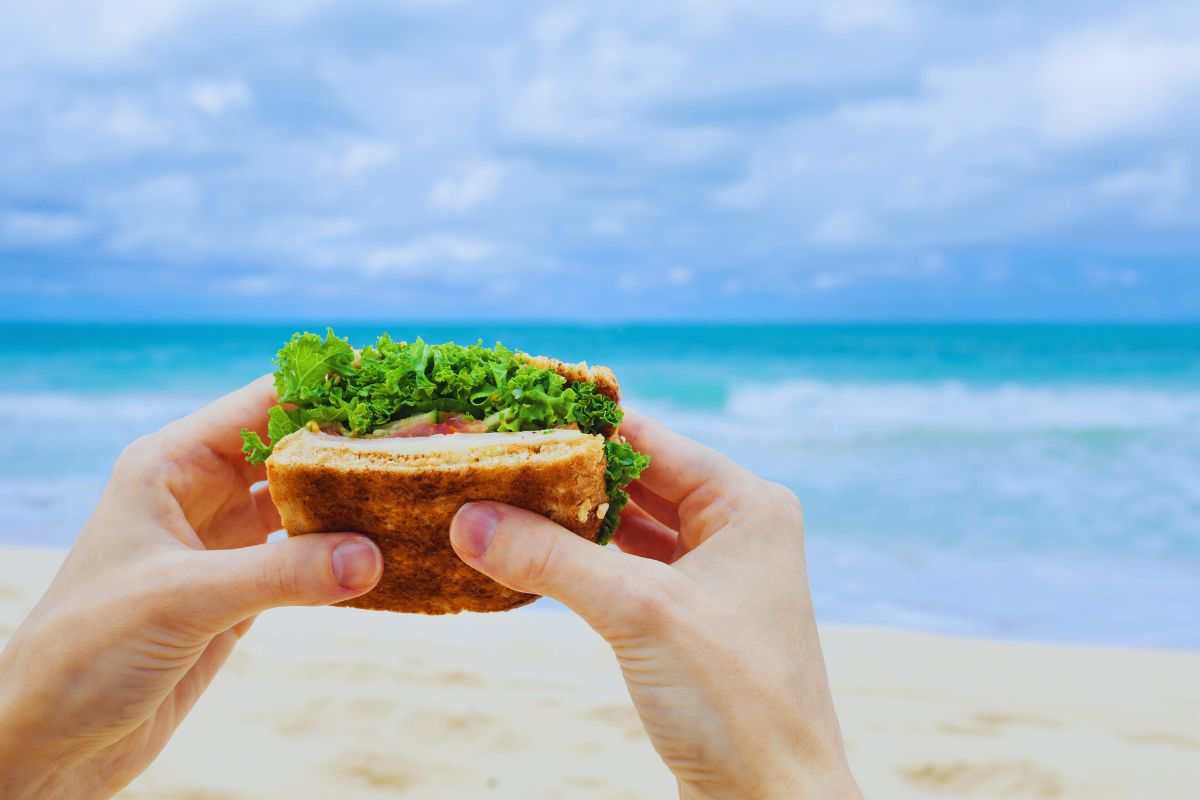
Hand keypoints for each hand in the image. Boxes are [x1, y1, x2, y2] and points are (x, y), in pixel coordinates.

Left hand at [0, 378, 382, 799]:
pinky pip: (307, 559)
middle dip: (354, 445)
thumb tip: (374, 555)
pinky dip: (345, 555)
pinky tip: (389, 553)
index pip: (263, 405)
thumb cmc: (84, 652)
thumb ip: (281, 574)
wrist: (51, 741)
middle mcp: (200, 495)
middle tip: (429, 442)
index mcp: (171, 466)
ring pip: (304, 504)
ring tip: (420, 493)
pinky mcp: (241, 593)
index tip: (400, 388)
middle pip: (293, 450)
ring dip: (354, 501)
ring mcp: (223, 544)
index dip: (329, 393)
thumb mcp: (182, 599)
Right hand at [450, 410, 861, 799]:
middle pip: (636, 481)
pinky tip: (533, 557)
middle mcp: (736, 529)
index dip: (579, 425)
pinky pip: (627, 572)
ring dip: (571, 522)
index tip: (510, 412)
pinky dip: (582, 564)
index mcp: (747, 504)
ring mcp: (714, 576)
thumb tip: (468, 518)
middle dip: (566, 476)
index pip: (650, 439)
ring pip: (628, 528)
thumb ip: (552, 558)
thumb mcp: (638, 612)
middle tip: (492, 458)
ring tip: (499, 501)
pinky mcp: (690, 621)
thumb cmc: (735, 701)